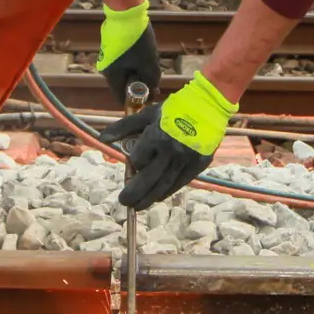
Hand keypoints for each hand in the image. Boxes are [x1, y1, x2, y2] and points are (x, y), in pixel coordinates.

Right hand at [96, 0, 161, 104]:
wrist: (125, 12)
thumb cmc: (136, 41)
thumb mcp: (149, 63)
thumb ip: (152, 80)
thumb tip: (154, 92)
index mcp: (112, 76)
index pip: (120, 98)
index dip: (135, 101)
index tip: (148, 96)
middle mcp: (106, 68)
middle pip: (123, 84)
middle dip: (138, 83)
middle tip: (152, 76)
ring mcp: (107, 56)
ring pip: (124, 71)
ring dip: (137, 71)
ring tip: (148, 61)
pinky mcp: (110, 47)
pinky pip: (123, 61)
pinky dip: (132, 61)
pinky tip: (142, 52)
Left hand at [99, 73, 236, 209]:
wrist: (209, 106)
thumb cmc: (175, 109)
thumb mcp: (148, 114)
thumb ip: (125, 127)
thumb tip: (103, 138)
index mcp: (156, 137)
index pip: (139, 159)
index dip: (135, 162)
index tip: (134, 162)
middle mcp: (170, 152)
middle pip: (149, 179)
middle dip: (135, 193)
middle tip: (124, 202)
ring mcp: (186, 160)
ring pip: (164, 185)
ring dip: (150, 198)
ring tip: (138, 206)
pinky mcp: (198, 165)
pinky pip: (180, 183)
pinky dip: (168, 192)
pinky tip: (158, 198)